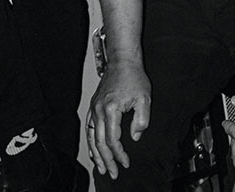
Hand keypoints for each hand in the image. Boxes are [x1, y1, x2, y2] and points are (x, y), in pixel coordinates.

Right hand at [85, 58, 149, 176]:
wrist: (122, 61)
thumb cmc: (133, 77)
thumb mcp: (144, 99)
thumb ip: (141, 121)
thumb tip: (135, 136)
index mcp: (110, 109)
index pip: (113, 139)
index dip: (119, 154)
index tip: (126, 162)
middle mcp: (99, 110)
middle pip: (100, 142)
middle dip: (106, 160)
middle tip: (112, 173)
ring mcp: (94, 108)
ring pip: (92, 136)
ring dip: (96, 154)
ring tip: (101, 167)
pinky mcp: (94, 106)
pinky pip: (89, 127)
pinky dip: (91, 141)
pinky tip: (93, 149)